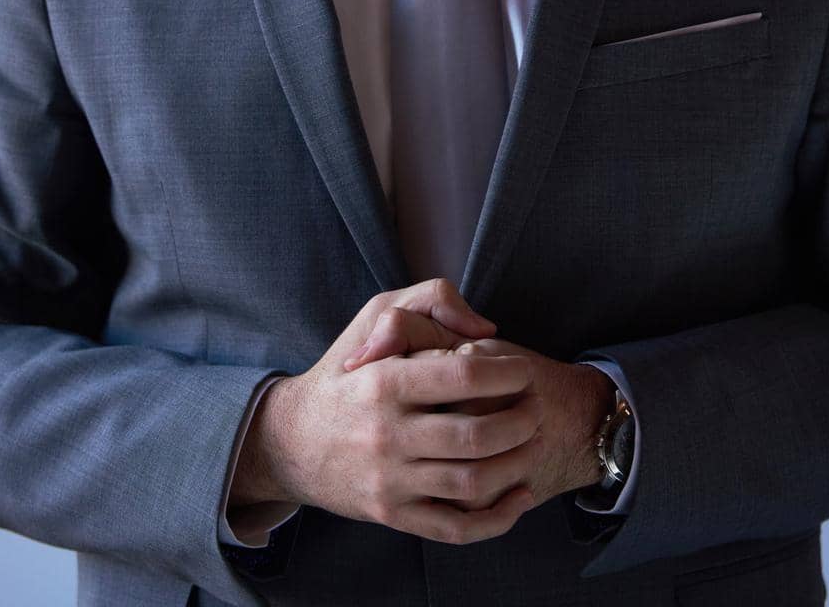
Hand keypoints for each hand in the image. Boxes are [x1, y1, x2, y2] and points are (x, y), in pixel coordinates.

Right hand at [229, 278, 541, 543]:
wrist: (292, 441)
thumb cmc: (346, 370)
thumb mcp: (375, 313)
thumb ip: (431, 299)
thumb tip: (485, 328)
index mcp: (384, 380)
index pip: (463, 376)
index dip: (507, 372)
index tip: (524, 369)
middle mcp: (386, 434)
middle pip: (476, 436)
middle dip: (521, 421)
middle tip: (536, 408)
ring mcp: (389, 481)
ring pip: (472, 483)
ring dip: (517, 464)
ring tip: (533, 442)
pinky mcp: (392, 515)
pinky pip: (455, 528)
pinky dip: (498, 518)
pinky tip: (520, 496)